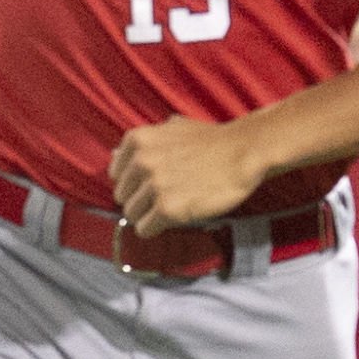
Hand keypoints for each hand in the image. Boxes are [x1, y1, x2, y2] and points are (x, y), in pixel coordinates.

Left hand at [108, 115, 263, 236]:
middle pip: (122, 197)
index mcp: (136, 141)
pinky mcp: (167, 209)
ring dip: (148, 216)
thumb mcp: (172, 129)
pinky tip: (171, 221)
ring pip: (131, 215)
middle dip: (140, 201)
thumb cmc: (211, 141)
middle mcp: (140, 161)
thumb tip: (114, 156)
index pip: (116, 175)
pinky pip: (145, 229)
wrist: (243, 152)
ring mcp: (153, 186)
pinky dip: (155, 229)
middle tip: (163, 200)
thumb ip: (143, 143)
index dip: (134, 183)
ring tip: (169, 209)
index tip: (150, 186)